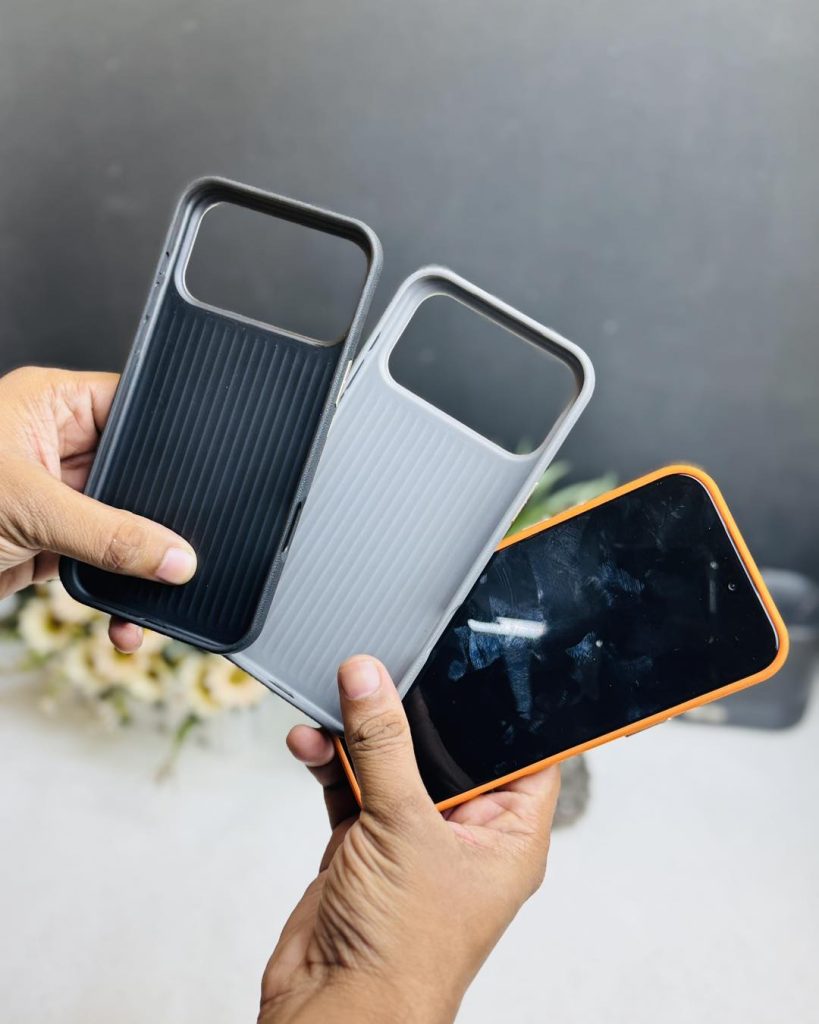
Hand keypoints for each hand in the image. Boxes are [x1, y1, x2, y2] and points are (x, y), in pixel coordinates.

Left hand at [0, 366, 196, 649]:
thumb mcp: (29, 509)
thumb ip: (109, 534)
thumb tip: (176, 557)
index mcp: (52, 405)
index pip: (133, 410)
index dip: (170, 441)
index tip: (208, 477)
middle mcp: (56, 446)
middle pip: (134, 477)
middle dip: (157, 520)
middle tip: (186, 550)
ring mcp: (54, 498)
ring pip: (120, 527)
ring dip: (137, 567)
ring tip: (155, 596)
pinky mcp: (46, 544)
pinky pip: (98, 565)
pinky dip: (112, 596)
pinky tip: (120, 621)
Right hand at [260, 656, 559, 1023]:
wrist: (334, 1011)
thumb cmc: (401, 952)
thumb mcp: (400, 827)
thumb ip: (382, 745)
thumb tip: (369, 678)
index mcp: (506, 834)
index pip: (525, 753)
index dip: (508, 709)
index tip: (482, 659)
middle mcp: (462, 832)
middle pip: (446, 749)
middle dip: (414, 712)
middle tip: (391, 669)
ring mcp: (410, 837)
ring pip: (391, 762)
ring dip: (360, 733)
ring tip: (339, 698)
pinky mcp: (364, 844)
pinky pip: (351, 785)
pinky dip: (331, 762)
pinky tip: (312, 741)